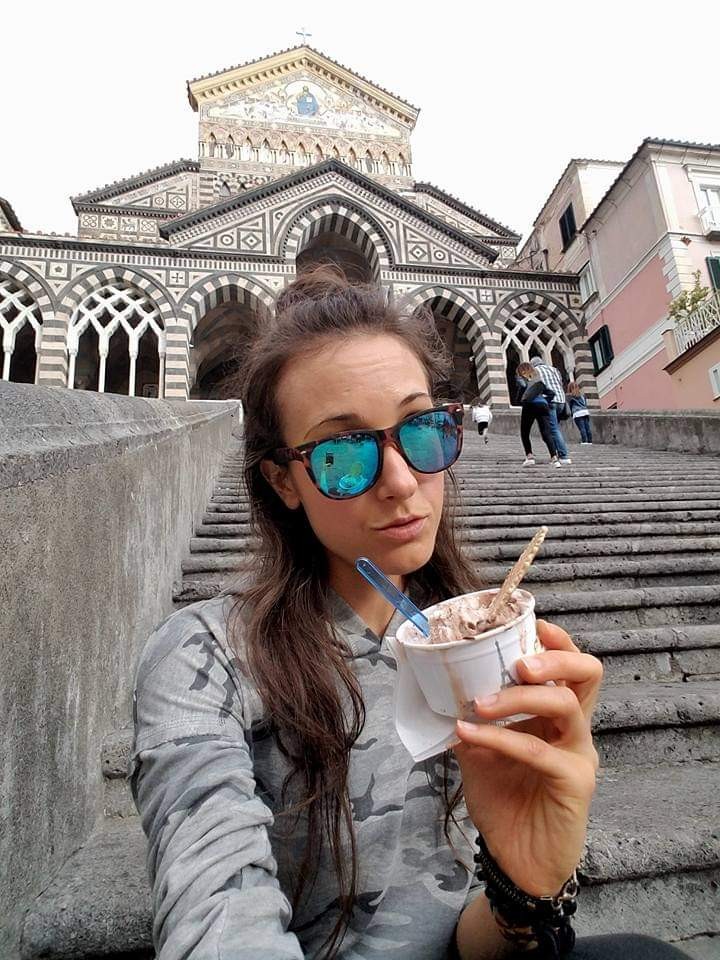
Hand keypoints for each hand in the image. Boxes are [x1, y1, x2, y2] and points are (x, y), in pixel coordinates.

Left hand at [452, 620, 602, 897]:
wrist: (515, 860)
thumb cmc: (503, 802)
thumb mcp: (479, 752)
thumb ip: (472, 720)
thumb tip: (442, 688)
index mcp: (557, 716)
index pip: (573, 667)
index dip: (559, 642)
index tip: (533, 624)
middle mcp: (575, 730)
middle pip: (588, 675)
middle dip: (555, 658)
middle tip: (518, 662)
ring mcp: (579, 755)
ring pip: (566, 705)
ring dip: (519, 696)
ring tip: (481, 702)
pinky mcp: (574, 783)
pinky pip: (540, 750)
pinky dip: (502, 737)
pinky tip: (470, 734)